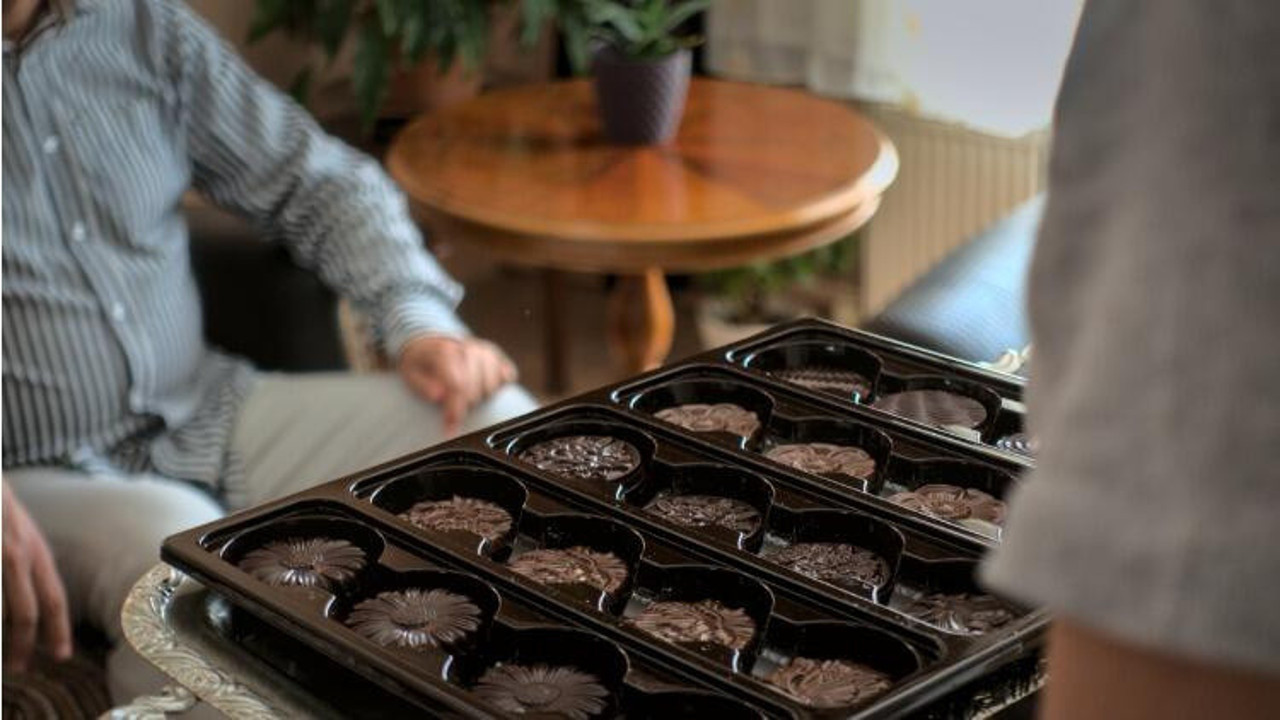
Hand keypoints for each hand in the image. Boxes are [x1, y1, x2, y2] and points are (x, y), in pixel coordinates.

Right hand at [3, 482, 71, 670]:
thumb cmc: (0, 512)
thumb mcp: (22, 534)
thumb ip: (30, 564)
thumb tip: (40, 604)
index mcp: (34, 552)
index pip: (54, 598)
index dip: (58, 630)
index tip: (62, 655)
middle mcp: (16, 556)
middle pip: (25, 612)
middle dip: (23, 645)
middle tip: (20, 668)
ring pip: (5, 611)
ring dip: (1, 638)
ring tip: (2, 659)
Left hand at [398, 336, 516, 436]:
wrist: (433, 344)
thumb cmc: (421, 362)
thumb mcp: (410, 373)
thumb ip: (422, 385)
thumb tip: (439, 396)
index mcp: (445, 352)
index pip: (457, 387)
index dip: (455, 411)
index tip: (450, 429)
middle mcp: (469, 348)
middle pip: (476, 390)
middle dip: (464, 406)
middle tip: (452, 412)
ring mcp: (485, 351)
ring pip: (493, 385)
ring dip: (480, 397)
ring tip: (466, 397)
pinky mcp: (498, 356)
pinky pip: (508, 376)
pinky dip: (499, 386)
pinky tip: (484, 388)